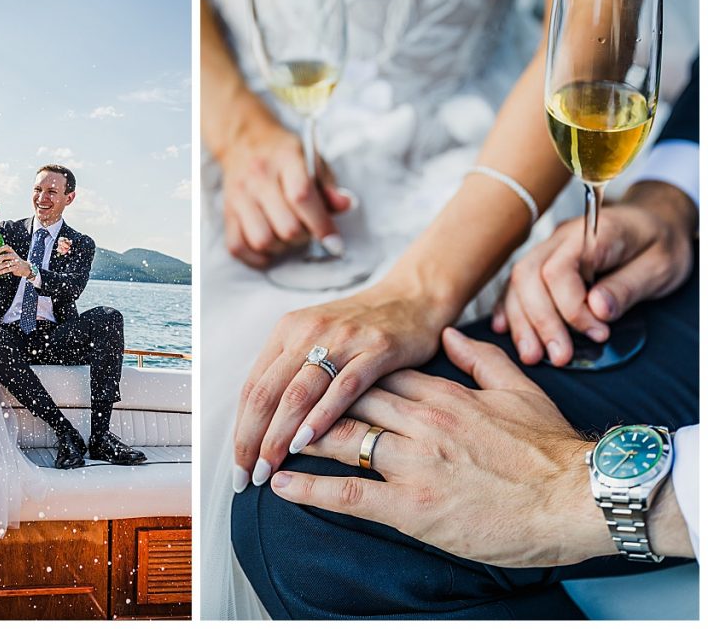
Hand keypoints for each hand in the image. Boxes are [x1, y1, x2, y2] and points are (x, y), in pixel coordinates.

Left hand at [0, 245, 33, 278]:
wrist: (25, 267)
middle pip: (5, 256)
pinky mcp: (16, 268)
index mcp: (12, 252)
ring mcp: (15, 262)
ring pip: (5, 264)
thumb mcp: (11, 256)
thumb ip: (4, 256)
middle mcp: (14, 256)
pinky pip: (8, 269)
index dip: (0, 249)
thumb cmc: (15, 262)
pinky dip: (2, 272)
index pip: (6, 247)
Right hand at [218, 101, 351, 267]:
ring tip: (288, 237)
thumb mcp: (312, 159)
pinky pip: (236, 247)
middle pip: (286, 226)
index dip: (321, 225)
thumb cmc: (284, 155)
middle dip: (304, 237)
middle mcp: (258, 177)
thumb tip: (345, 205)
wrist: (244, 141)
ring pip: (262, 240)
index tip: (334, 242)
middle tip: (308, 229)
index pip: (302, 196)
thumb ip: (329, 185)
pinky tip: (269, 249)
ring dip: (281, 248)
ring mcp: (239, 196)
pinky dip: (255, 257)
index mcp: (285, 159)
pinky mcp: (227, 212)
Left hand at [232, 278, 445, 491]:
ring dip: (279, 436)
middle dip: (253, 440)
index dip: (240, 431)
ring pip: (298, 393)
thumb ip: (289, 372)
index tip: (238, 466)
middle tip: (248, 477)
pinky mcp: (377, 349)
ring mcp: (342, 340)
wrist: (412, 297)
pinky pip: (343, 387)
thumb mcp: (315, 339)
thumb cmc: (359, 329)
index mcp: (287, 331)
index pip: (252, 388)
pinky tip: (307, 442)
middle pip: (267, 393)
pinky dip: (321, 417)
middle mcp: (308, 332)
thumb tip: (260, 425)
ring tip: (269, 468)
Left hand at [271, 327, 612, 567]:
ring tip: (262, 446)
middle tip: (270, 414)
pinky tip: (282, 484)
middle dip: (303, 407)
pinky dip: (310, 488)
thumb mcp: (518, 389)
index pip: (373, 376)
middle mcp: (420, 420)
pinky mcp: (413, 504)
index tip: (308, 382)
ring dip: (296, 442)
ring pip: (340, 440)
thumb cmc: (550, 450)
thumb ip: (479, 358)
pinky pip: (349, 492)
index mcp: (441, 393)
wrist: (578, 496)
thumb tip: (452, 336)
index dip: (335, 379)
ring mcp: (414, 461)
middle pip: (345, 402)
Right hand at [493, 182, 695, 365]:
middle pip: (529, 276)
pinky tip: (506, 329)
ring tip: (533, 355)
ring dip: (521, 321)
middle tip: (559, 357)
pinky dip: (509, 309)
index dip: (571, 308)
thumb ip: (626, 287)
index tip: (597, 333)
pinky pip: (516, 284)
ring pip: (517, 282)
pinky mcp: (543, 262)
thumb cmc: (660, 243)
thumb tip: (596, 309)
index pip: (559, 270)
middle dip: (539, 321)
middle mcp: (562, 238)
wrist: (655, 222)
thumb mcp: (660, 266)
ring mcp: (549, 249)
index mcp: (593, 232)